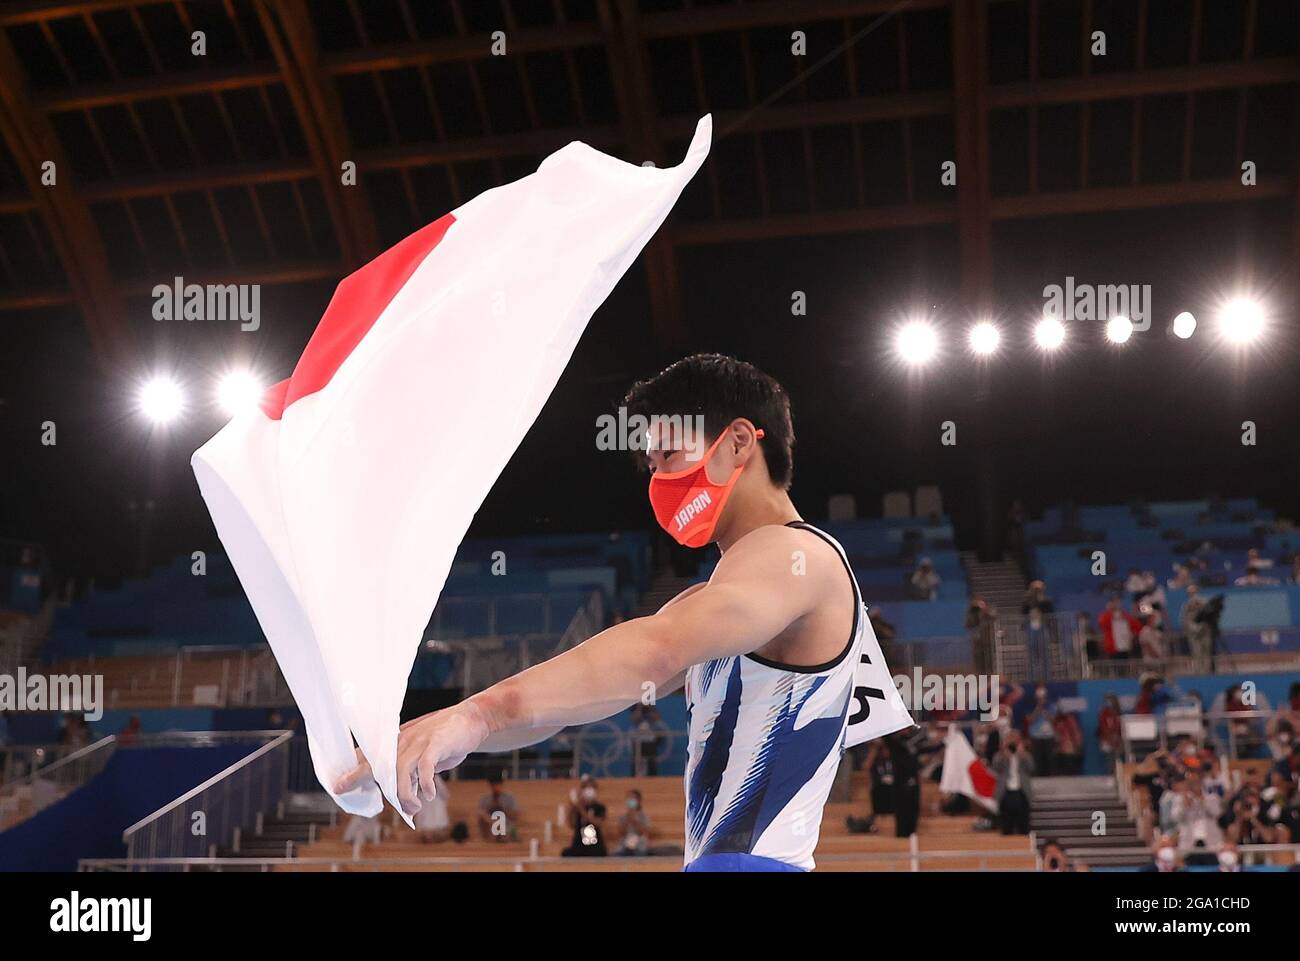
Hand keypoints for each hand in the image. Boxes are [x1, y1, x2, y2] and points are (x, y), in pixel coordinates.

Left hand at [335, 703, 489, 815]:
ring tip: (414, 808)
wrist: (473, 718)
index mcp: (401, 742)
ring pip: (401, 771)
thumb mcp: (424, 753)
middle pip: (378, 762)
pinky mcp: (436, 744)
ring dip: (405, 795)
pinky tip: (430, 794)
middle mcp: (406, 741)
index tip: (339, 782)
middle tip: (342, 788)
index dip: (355, 768)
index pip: (372, 755)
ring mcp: (420, 741)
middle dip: (357, 775)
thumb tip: (403, 793)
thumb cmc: (447, 738)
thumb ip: (412, 770)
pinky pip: (425, 767)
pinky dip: (425, 784)